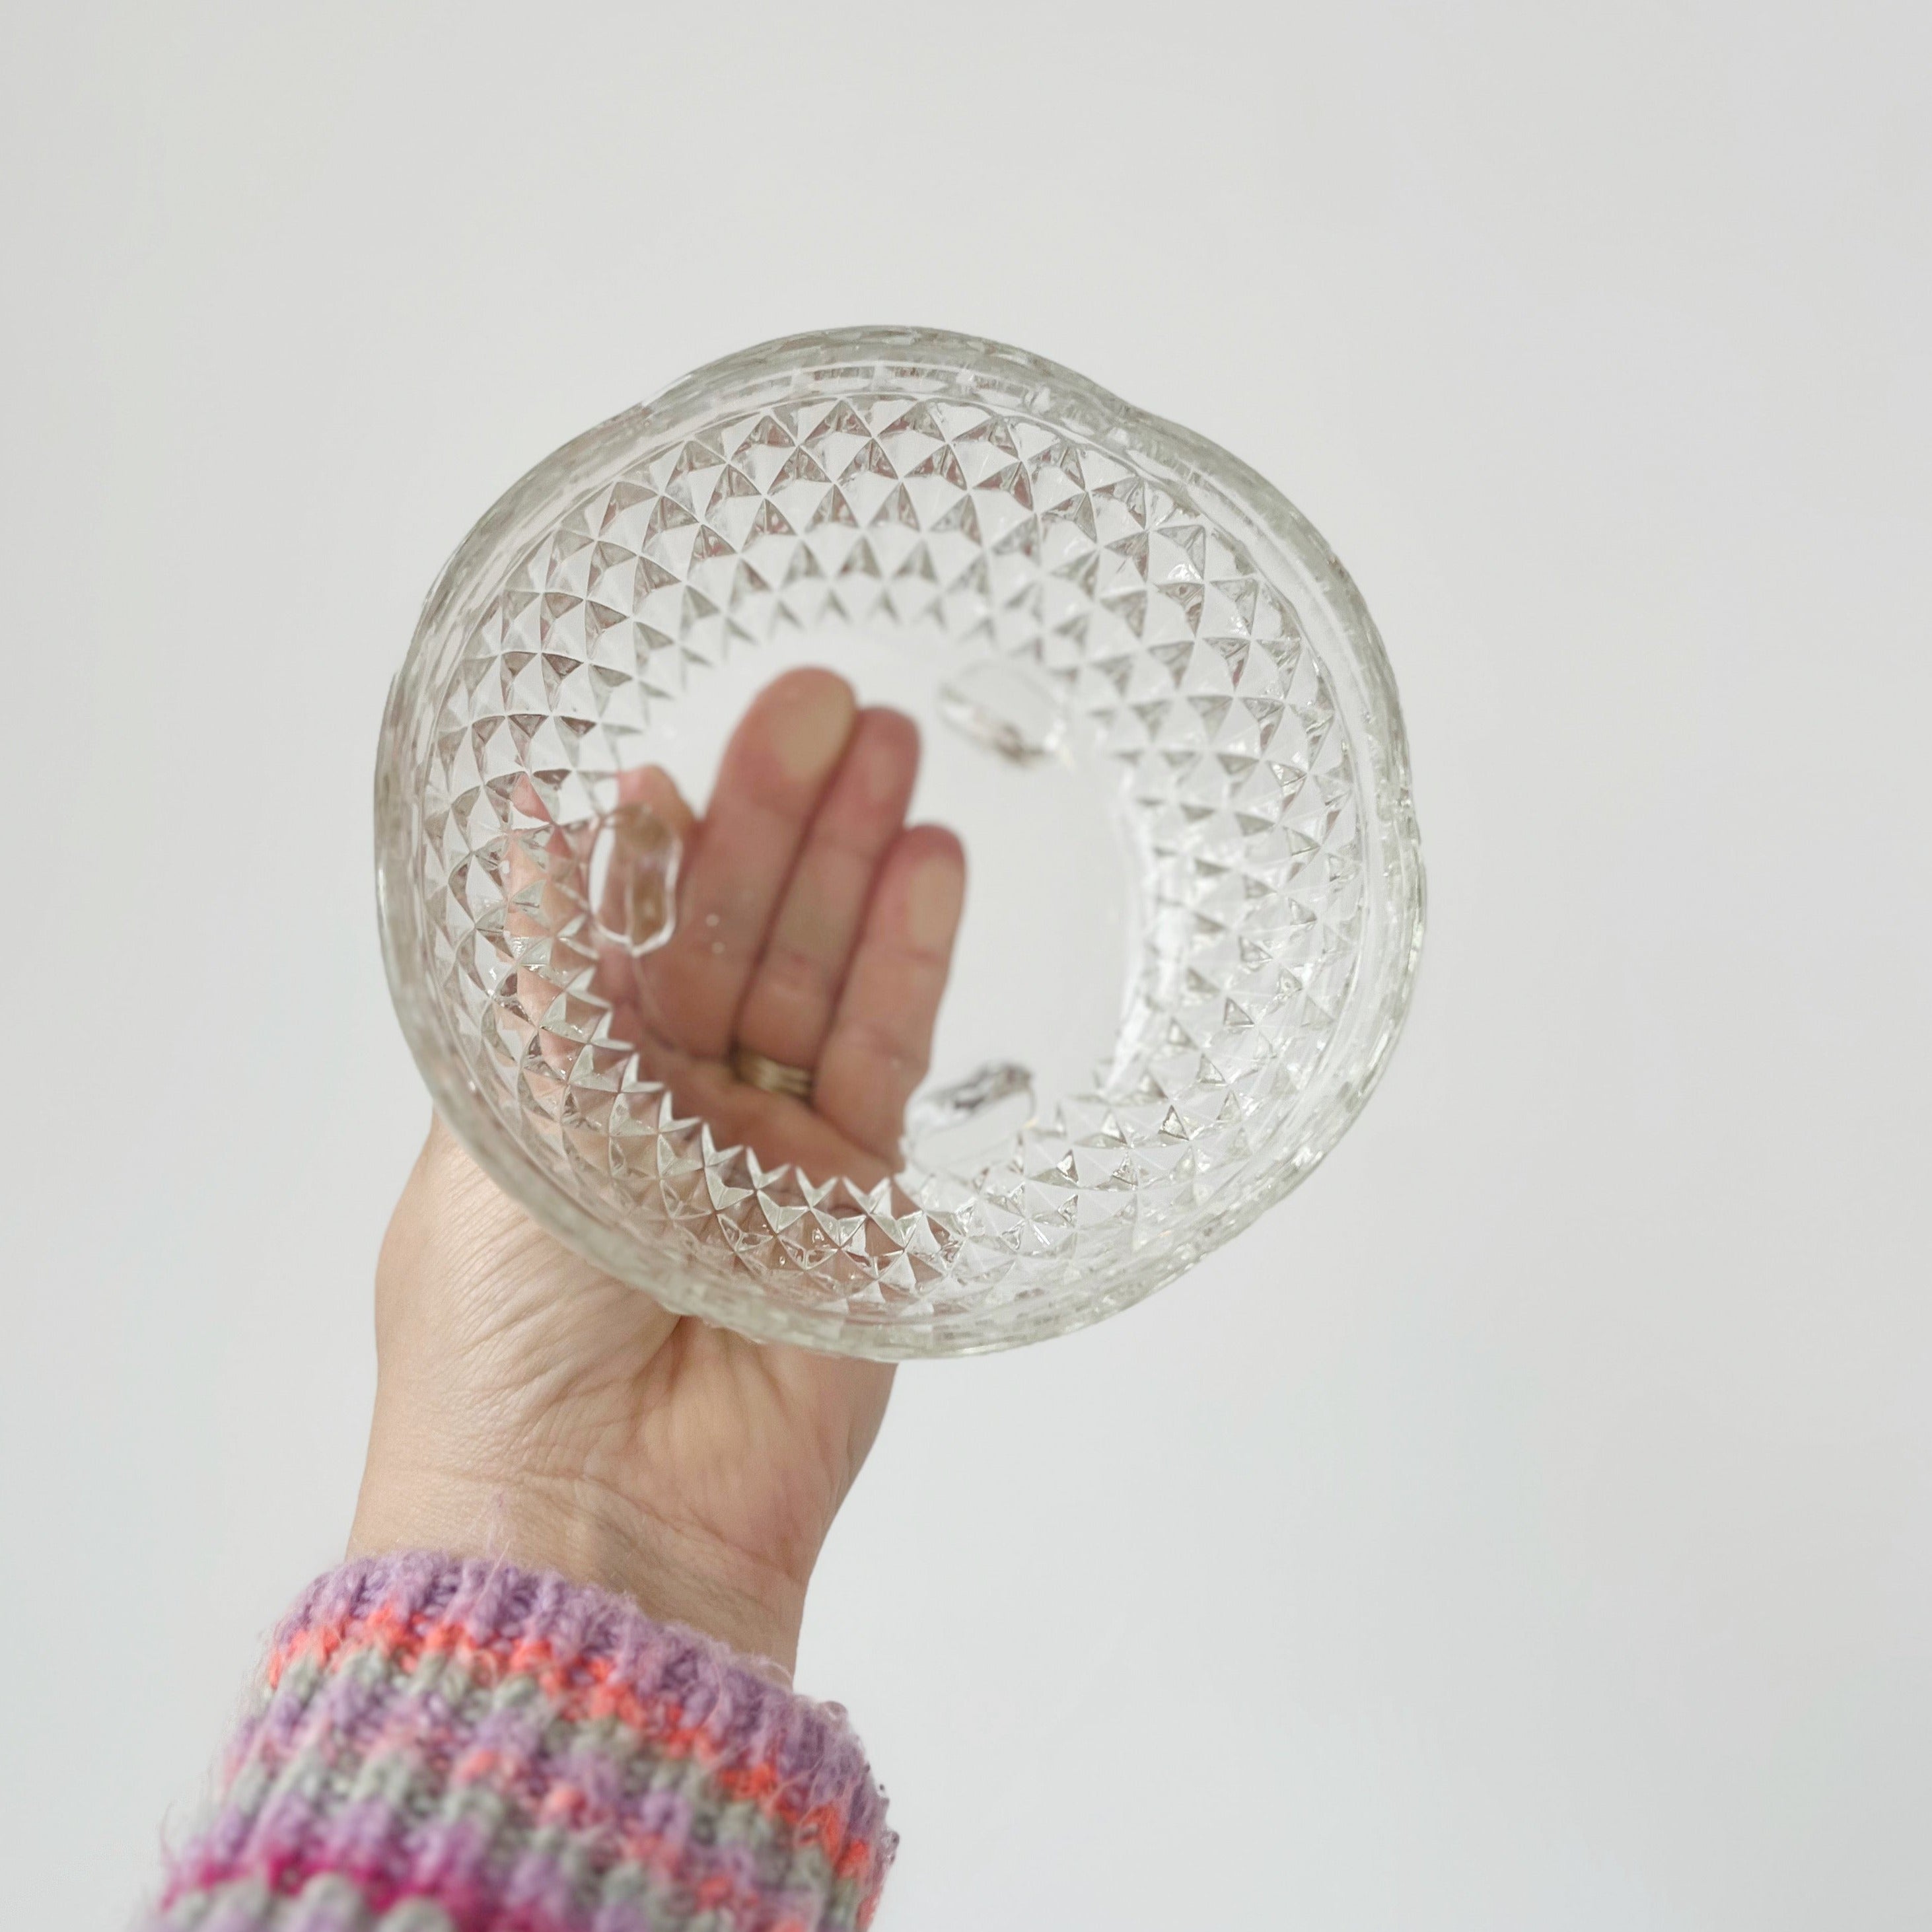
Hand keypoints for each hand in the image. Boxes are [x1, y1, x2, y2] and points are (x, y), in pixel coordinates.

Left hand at [349, 669, 965, 1669]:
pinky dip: (911, 965)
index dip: (668, 838)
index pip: (631, 925)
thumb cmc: (503, 1337)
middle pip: (739, 933)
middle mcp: (671, 1103)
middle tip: (829, 699)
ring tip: (898, 748)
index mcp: (566, 1078)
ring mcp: (770, 1146)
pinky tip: (933, 867)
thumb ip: (544, 964)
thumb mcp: (506, 1117)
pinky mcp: (858, 1197)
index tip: (699, 746)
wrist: (600, 1523)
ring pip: (821, 979)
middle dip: (783, 817)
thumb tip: (516, 813)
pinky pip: (887, 1060)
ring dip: (858, 865)